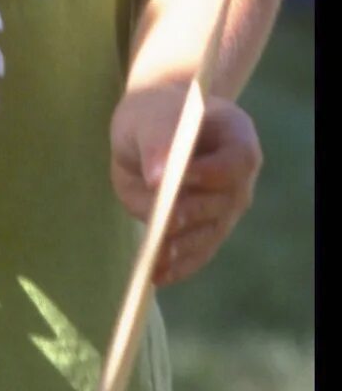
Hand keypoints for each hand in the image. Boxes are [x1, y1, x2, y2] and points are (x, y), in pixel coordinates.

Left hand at [109, 87, 262, 284]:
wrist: (153, 129)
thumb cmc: (155, 115)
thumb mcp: (150, 117)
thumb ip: (157, 141)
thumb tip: (159, 177)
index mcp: (237, 136)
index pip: (235, 160)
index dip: (208, 172)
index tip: (178, 179)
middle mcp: (240, 176)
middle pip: (223, 201)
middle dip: (190, 213)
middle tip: (162, 224)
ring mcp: (227, 206)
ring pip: (209, 232)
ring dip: (182, 248)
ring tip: (154, 261)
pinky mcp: (209, 229)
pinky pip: (199, 251)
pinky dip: (179, 265)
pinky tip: (155, 275)